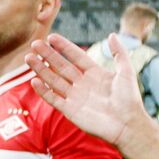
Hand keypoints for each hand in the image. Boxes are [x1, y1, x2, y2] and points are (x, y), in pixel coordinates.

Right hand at [26, 33, 150, 147]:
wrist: (127, 124)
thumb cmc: (129, 99)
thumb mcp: (126, 72)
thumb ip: (119, 53)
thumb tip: (112, 34)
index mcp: (95, 74)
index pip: (76, 56)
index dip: (64, 47)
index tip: (51, 37)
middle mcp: (83, 84)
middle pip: (62, 66)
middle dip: (48, 55)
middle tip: (35, 44)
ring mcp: (75, 97)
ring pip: (54, 80)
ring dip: (41, 69)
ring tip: (29, 58)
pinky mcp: (70, 111)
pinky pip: (53, 99)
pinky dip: (43, 91)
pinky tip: (34, 81)